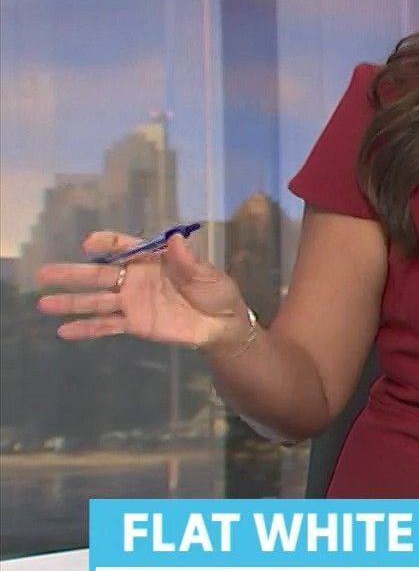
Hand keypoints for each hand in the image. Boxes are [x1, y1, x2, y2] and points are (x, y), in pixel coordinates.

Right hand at [35, 231, 249, 350]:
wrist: (222, 325)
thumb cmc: (217, 293)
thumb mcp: (208, 276)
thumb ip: (188, 262)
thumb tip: (175, 239)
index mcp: (153, 259)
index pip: (125, 247)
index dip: (106, 244)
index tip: (88, 244)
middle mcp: (136, 278)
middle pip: (100, 274)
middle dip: (72, 274)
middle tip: (43, 273)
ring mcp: (132, 302)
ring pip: (96, 300)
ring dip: (71, 302)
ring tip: (43, 304)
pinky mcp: (134, 323)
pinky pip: (106, 325)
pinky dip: (86, 328)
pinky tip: (63, 331)